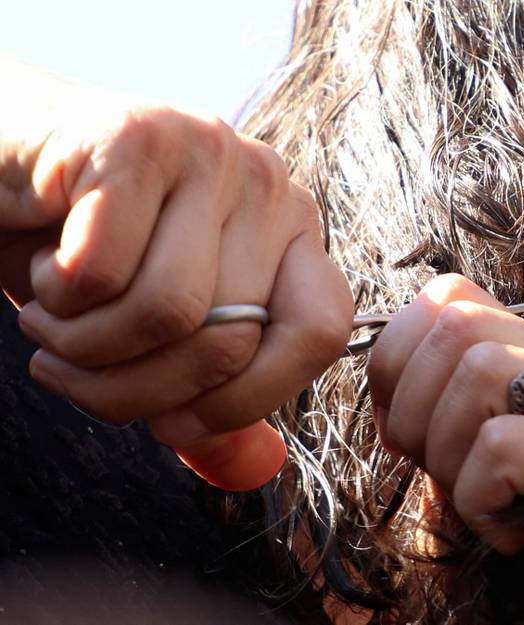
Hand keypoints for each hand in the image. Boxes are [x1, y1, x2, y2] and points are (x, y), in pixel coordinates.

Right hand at [0, 103, 352, 490]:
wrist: (6, 161)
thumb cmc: (85, 249)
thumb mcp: (156, 331)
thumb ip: (209, 394)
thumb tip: (257, 468)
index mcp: (294, 234)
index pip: (319, 332)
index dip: (247, 400)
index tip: (169, 423)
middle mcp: (269, 188)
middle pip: (230, 341)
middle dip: (133, 389)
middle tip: (69, 367)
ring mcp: (212, 153)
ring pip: (169, 311)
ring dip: (85, 345)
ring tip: (51, 321)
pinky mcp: (140, 138)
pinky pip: (104, 272)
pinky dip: (56, 298)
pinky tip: (43, 266)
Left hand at [367, 274, 523, 624]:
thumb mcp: (471, 476)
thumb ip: (445, 414)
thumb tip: (385, 362)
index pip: (458, 297)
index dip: (400, 357)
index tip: (400, 431)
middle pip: (463, 326)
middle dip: (415, 407)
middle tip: (436, 475)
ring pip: (482, 372)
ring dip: (448, 454)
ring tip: (479, 508)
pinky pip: (506, 447)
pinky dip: (479, 501)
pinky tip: (511, 539)